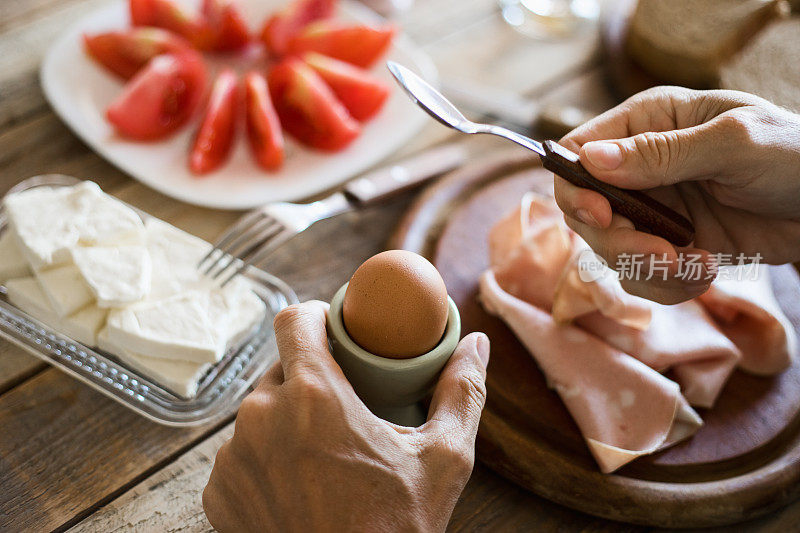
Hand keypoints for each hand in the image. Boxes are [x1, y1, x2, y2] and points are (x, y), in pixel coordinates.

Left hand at [203, 301, 489, 531]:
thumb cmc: (395, 528)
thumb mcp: (443, 459)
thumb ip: (461, 391)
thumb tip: (475, 344)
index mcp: (313, 395)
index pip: (294, 320)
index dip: (315, 316)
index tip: (335, 329)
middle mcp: (261, 417)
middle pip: (280, 368)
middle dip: (309, 376)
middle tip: (343, 401)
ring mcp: (234, 457)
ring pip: (259, 412)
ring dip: (286, 419)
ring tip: (321, 449)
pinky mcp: (218, 492)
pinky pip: (240, 454)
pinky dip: (266, 458)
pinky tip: (297, 482)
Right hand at [554, 86, 799, 303]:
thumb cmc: (795, 154)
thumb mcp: (732, 144)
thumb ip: (661, 154)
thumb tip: (590, 159)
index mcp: (646, 123)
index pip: (578, 154)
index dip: (576, 189)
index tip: (600, 217)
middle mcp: (639, 167)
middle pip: (587, 212)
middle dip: (620, 242)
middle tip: (663, 258)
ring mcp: (653, 209)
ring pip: (611, 250)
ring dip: (648, 270)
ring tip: (700, 268)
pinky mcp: (670, 246)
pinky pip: (642, 275)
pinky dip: (667, 285)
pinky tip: (705, 273)